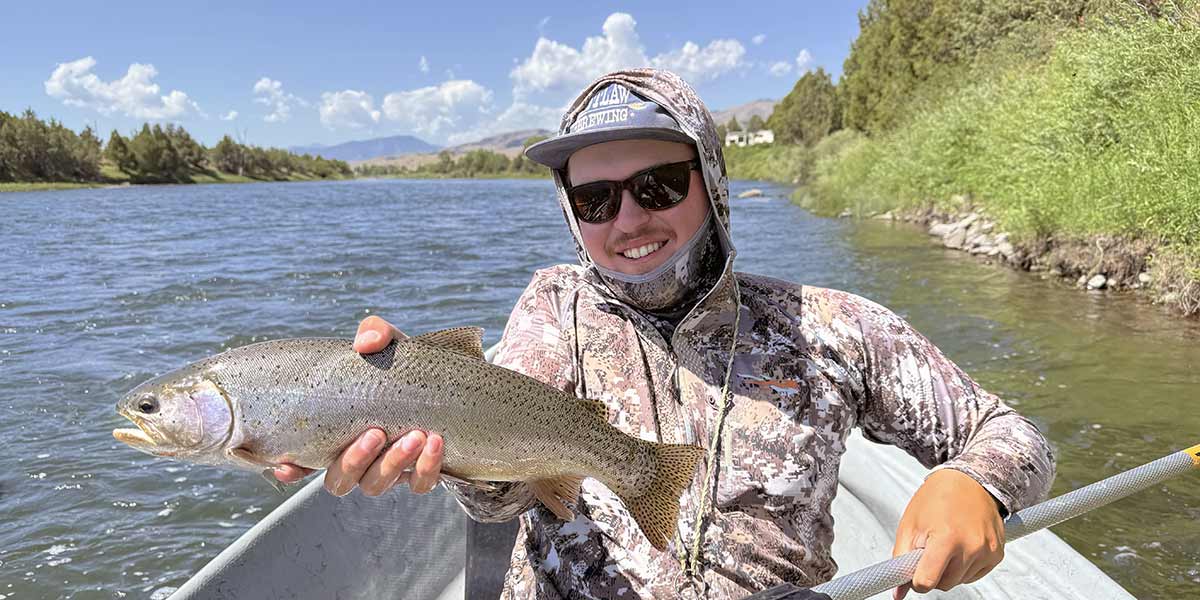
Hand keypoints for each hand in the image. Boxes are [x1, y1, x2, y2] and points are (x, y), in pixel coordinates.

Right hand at [272, 316, 444, 495]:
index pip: (303, 460)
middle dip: (355, 460)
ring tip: (415, 435)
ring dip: (393, 463)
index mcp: (337, 432)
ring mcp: (387, 471)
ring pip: (375, 485)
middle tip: (377, 432)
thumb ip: (374, 333)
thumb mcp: (390, 344)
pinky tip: (436, 442)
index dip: (290, 469)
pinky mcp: (420, 475)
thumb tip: (363, 344)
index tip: (287, 463)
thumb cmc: (405, 365)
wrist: (451, 382)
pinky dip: (426, 468)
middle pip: (338, 480)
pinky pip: (418, 484)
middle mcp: (357, 459)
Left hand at [891, 469, 1004, 598]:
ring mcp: (987, 551)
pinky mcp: (997, 554)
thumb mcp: (910, 525)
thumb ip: (901, 560)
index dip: (916, 579)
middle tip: (930, 549)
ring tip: (946, 543)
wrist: (968, 481)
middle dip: (933, 573)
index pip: (927, 581)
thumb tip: (898, 591)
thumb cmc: (937, 497)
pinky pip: (974, 574)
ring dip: (949, 570)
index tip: (914, 570)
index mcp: (947, 538)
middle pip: (945, 584)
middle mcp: (971, 547)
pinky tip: (960, 546)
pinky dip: (964, 566)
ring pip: (959, 581)